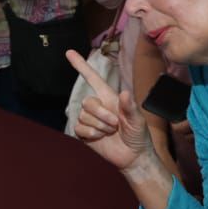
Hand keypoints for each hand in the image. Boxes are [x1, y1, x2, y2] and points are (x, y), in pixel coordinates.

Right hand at [65, 49, 155, 172]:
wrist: (132, 156)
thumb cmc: (138, 135)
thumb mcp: (138, 120)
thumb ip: (130, 107)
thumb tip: (125, 93)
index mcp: (109, 98)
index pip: (92, 79)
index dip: (81, 65)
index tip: (69, 52)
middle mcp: (98, 107)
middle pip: (87, 102)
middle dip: (102, 115)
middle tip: (115, 124)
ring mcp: (89, 120)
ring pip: (83, 116)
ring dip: (99, 127)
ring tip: (110, 132)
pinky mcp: (83, 133)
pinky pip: (79, 128)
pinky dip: (91, 134)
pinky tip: (101, 138)